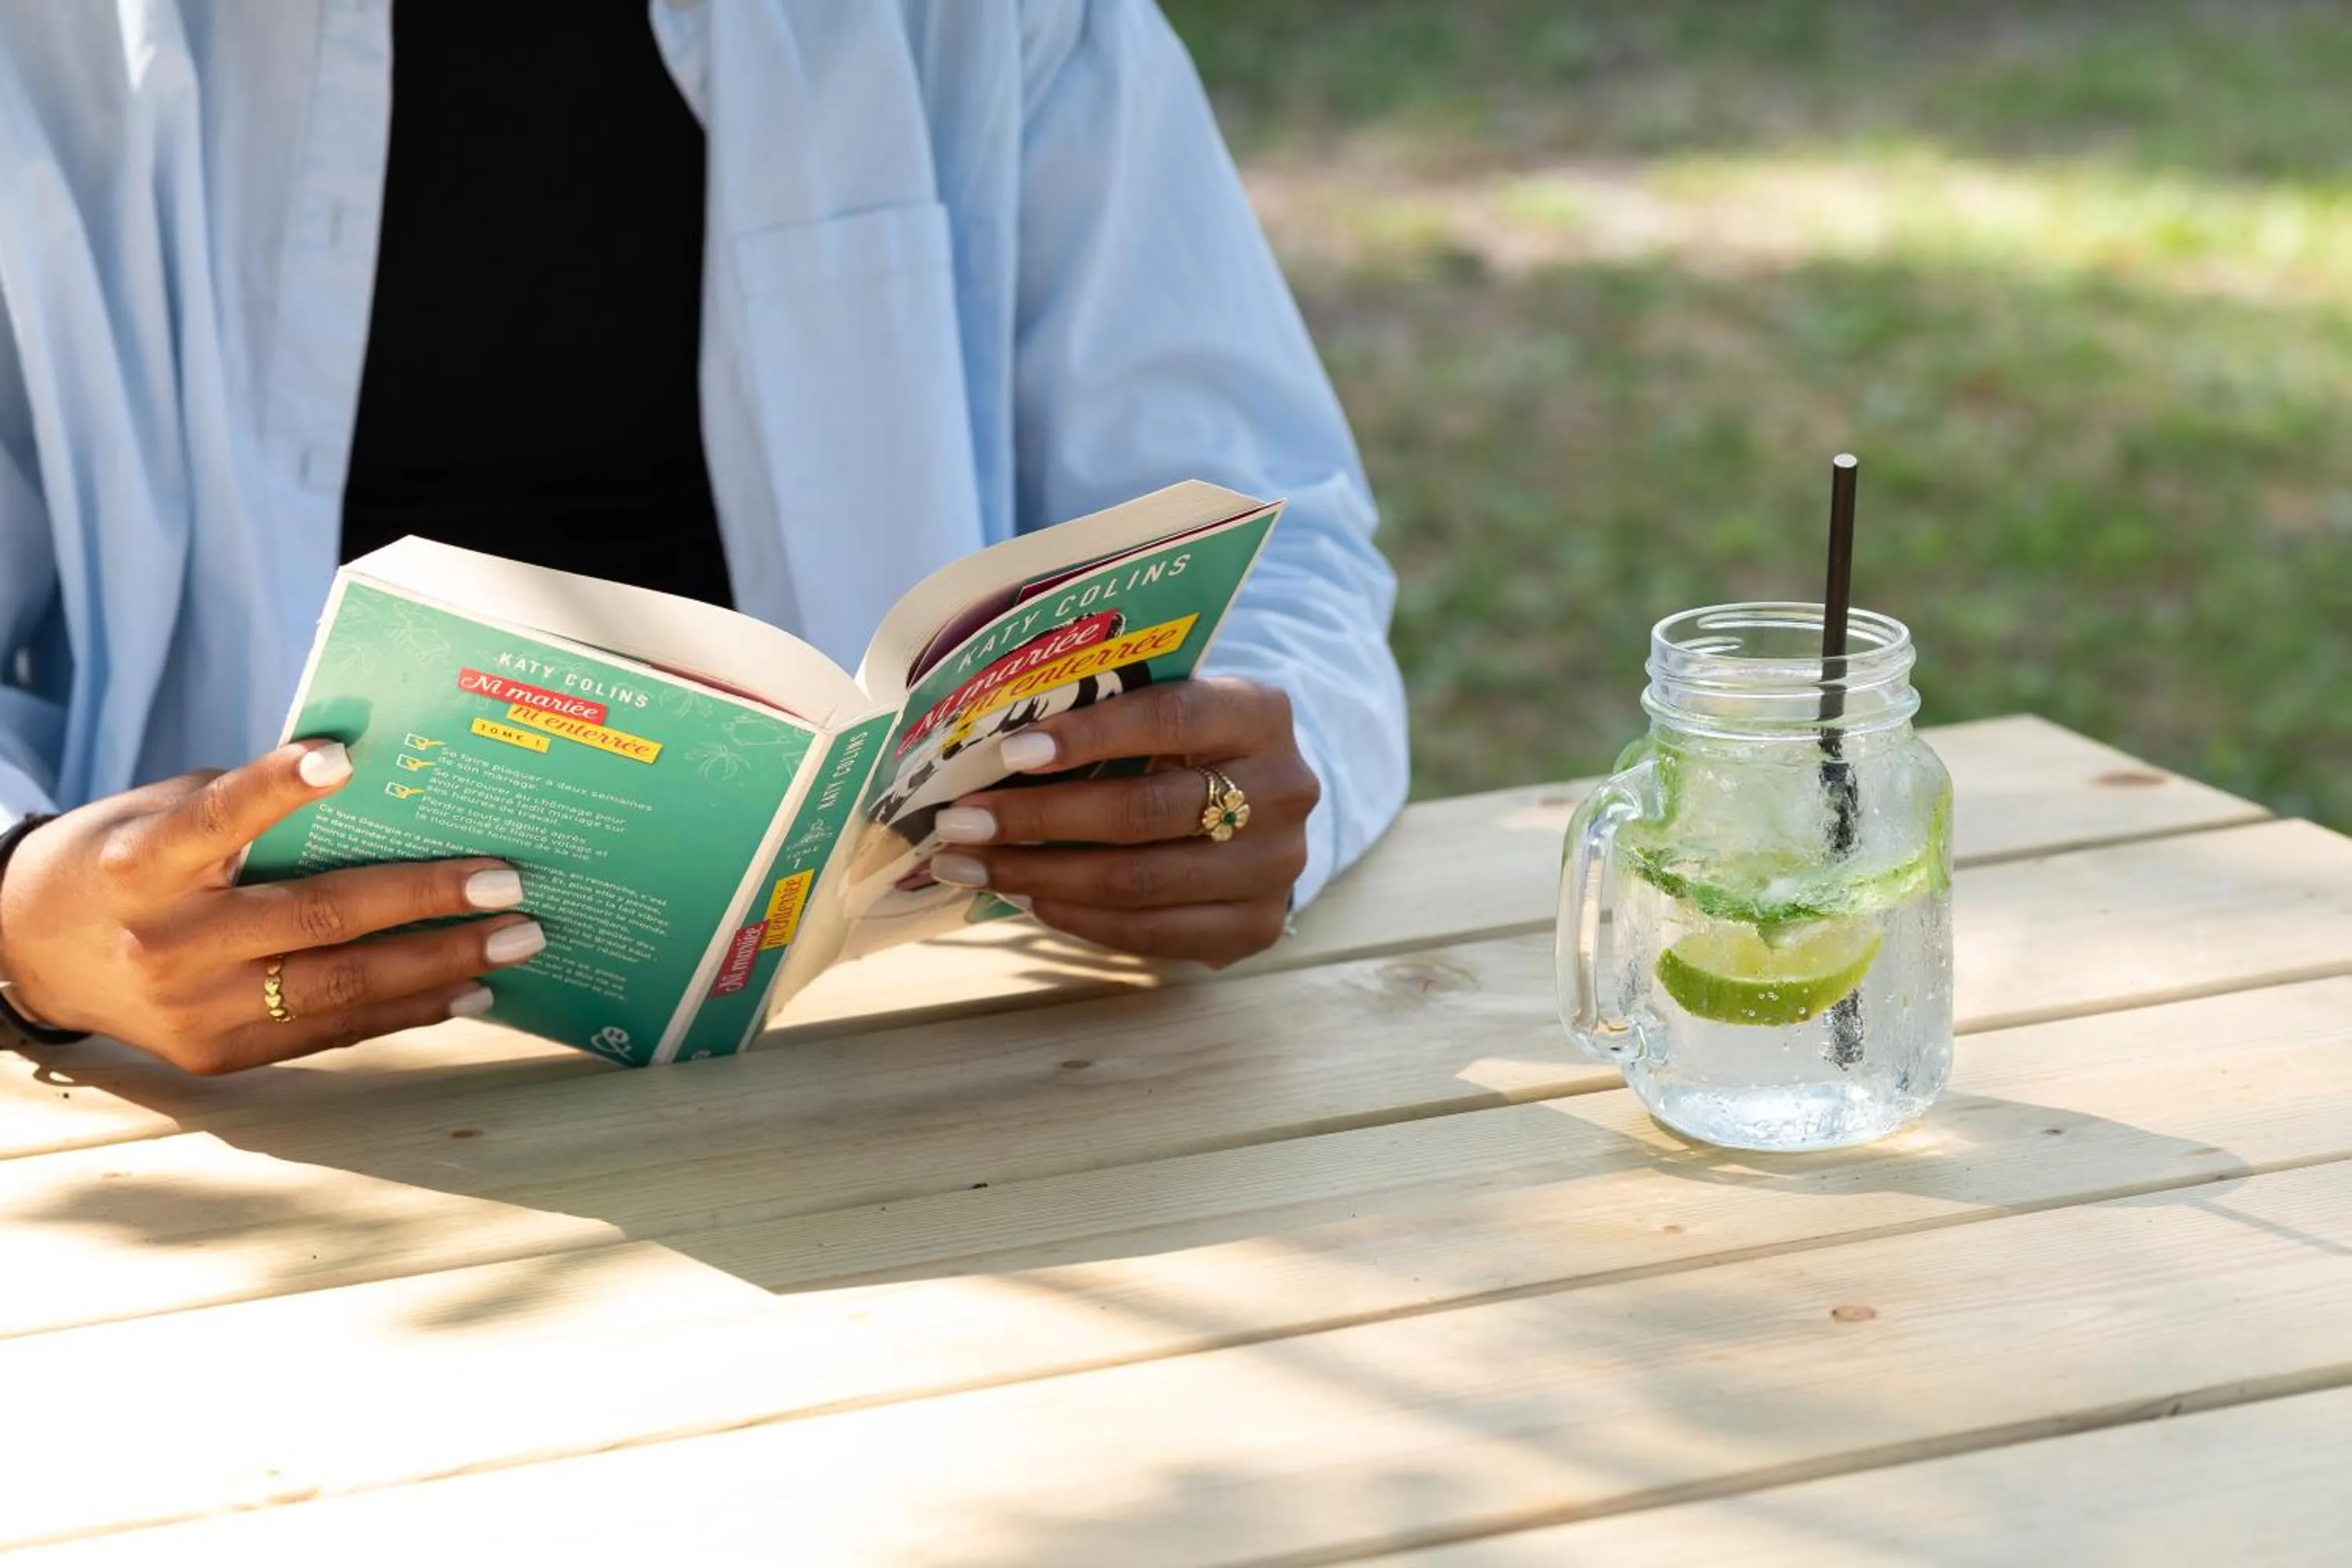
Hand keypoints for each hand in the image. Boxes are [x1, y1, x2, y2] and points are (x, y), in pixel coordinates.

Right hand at [0, 742, 543, 1073]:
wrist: (32, 955)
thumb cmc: (120, 862)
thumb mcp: (159, 814)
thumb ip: (245, 806)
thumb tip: (373, 783)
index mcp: (140, 867)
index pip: (214, 819)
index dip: (276, 788)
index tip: (344, 757)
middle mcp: (166, 945)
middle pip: (314, 919)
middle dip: (424, 899)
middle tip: (507, 883)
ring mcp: (193, 1011)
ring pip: (338, 988)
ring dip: (440, 964)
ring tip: (514, 942)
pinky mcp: (219, 1057)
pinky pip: (330, 1032)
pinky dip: (406, 1009)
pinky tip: (466, 988)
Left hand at [925, 676, 1317, 966]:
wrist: (1261, 804)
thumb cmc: (1186, 744)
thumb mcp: (1162, 708)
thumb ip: (1101, 713)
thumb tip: (979, 744)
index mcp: (1259, 713)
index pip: (1169, 718)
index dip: (1088, 736)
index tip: (1009, 752)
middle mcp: (1284, 790)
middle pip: (1145, 811)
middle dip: (1038, 819)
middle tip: (959, 823)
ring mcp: (1276, 867)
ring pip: (1139, 882)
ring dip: (1038, 877)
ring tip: (968, 866)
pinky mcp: (1258, 926)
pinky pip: (1149, 933)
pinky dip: (1074, 918)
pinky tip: (1022, 897)